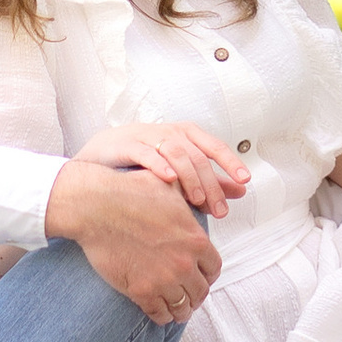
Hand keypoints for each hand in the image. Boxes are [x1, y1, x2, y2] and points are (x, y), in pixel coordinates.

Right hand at [44, 156, 226, 322]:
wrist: (97, 207)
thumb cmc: (131, 192)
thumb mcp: (170, 187)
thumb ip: (189, 199)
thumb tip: (200, 198)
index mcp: (195, 239)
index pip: (214, 268)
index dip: (208, 274)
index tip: (201, 275)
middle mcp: (184, 263)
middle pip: (201, 291)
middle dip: (196, 294)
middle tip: (190, 295)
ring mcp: (163, 280)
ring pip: (182, 307)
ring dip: (182, 310)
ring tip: (177, 309)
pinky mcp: (141, 291)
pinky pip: (159, 314)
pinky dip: (163, 316)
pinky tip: (160, 312)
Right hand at [71, 119, 247, 214]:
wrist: (97, 162)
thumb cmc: (140, 167)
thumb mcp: (178, 173)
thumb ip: (209, 181)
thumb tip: (242, 189)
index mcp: (183, 135)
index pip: (212, 146)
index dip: (230, 161)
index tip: (244, 180)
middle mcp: (167, 132)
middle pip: (196, 153)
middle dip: (210, 182)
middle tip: (219, 210)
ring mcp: (145, 136)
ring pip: (175, 150)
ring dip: (188, 176)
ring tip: (197, 200)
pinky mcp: (124, 144)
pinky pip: (144, 151)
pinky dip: (158, 164)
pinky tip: (168, 179)